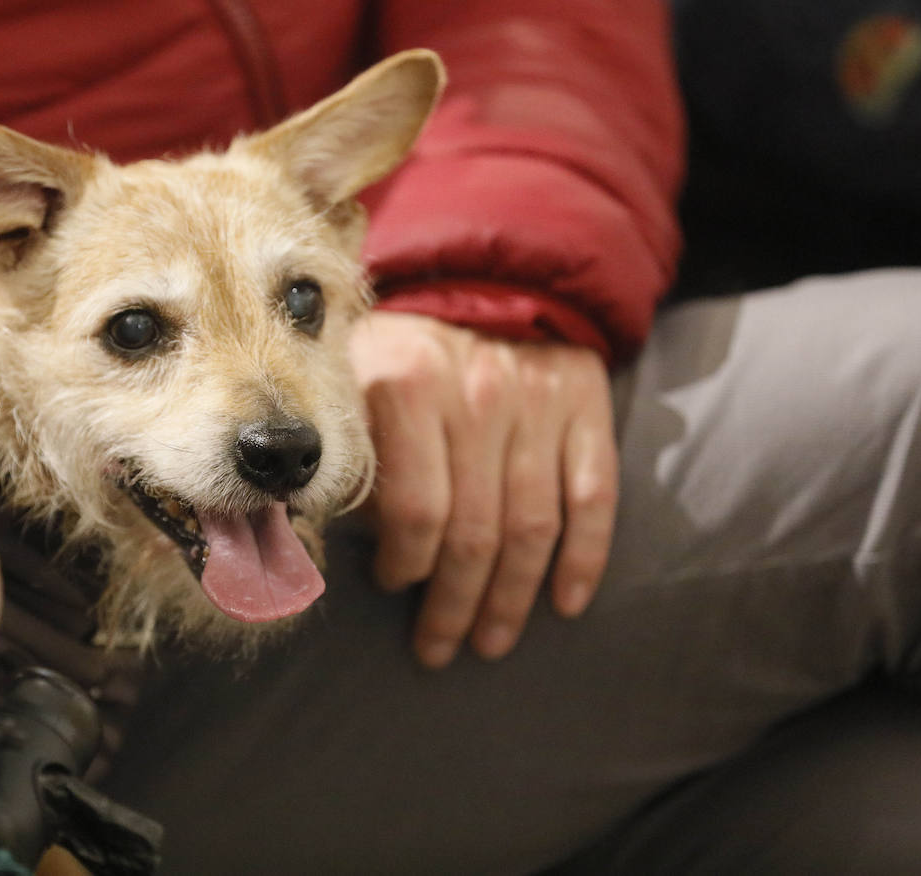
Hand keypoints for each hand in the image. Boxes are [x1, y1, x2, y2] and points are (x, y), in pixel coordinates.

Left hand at [349, 311, 617, 668]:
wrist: (484, 272)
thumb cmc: (402, 341)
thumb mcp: (352, 374)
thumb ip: (347, 448)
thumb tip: (327, 533)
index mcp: (408, 388)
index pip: (414, 510)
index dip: (404, 564)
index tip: (391, 587)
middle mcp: (477, 397)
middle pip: (473, 533)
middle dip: (454, 605)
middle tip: (439, 649)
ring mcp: (538, 405)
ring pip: (532, 527)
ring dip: (511, 599)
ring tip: (491, 642)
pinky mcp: (586, 408)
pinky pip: (593, 498)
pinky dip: (585, 557)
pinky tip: (567, 603)